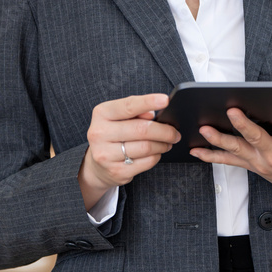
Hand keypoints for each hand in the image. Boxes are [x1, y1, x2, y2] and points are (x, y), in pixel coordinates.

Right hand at [78, 93, 180, 209]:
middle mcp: (99, 133)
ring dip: (162, 145)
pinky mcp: (116, 171)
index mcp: (102, 113)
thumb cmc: (113, 134)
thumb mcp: (118, 117)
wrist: (96, 165)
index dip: (149, 102)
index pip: (129, 106)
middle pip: (142, 129)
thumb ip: (134, 112)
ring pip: (146, 147)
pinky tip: (156, 153)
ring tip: (167, 143)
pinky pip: (146, 162)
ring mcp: (106, 154)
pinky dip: (156, 156)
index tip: (166, 100)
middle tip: (175, 133)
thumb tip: (152, 114)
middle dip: (164, 131)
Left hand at [189, 97, 271, 205]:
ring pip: (237, 149)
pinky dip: (212, 156)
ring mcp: (260, 162)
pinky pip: (229, 162)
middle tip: (231, 110)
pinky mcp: (252, 166)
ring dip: (219, 139)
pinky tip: (196, 149)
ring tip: (204, 128)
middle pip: (256, 138)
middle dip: (243, 124)